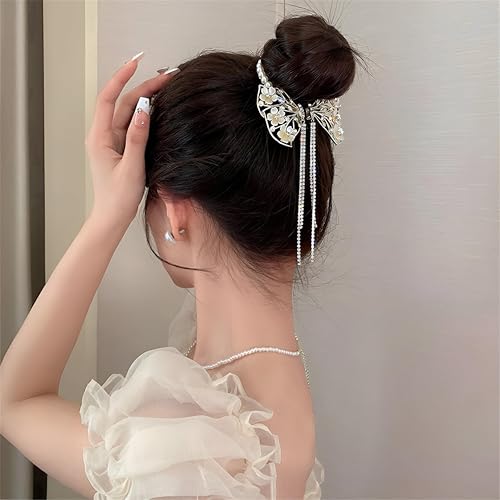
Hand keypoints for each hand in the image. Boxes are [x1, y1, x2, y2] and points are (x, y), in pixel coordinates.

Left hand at [85, 54, 177, 225]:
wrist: (112, 217)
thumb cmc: (118, 198)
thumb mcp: (131, 167)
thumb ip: (138, 138)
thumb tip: (144, 110)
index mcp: (100, 138)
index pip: (109, 98)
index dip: (121, 78)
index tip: (136, 63)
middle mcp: (104, 136)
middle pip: (123, 103)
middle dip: (142, 87)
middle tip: (166, 77)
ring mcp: (113, 141)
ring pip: (129, 113)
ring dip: (145, 99)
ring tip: (165, 87)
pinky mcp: (121, 148)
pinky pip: (133, 125)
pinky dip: (145, 114)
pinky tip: (158, 109)